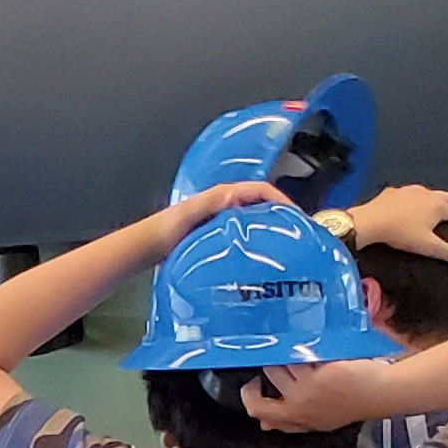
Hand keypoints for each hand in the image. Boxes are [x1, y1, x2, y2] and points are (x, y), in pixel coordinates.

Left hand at [160, 179, 291, 246]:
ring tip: (288, 245)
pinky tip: (263, 256)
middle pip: (264, 205)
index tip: (296, 217)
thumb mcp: (192, 211)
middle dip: (283, 216)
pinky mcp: (220, 236)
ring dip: (273, 229)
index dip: (282, 201)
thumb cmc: (165, 229)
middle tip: (299, 233)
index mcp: (223, 195)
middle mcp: (226, 205)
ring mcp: (224, 221)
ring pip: (257, 220)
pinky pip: (246, 235)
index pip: (262, 191)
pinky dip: (259, 241)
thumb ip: (213, 202)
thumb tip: (239, 195)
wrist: (148, 246)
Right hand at [239, 361, 399, 431]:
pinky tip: (316, 349)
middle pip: (267, 382)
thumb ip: (288, 422)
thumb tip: (263, 425)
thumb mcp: (316, 421)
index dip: (250, 397)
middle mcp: (297, 408)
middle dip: (270, 370)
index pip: (260, 412)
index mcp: (297, 420)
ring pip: (279, 367)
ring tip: (305, 353)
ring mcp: (305, 391)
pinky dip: (305, 351)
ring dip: (288, 357)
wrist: (382, 394)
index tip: (251, 385)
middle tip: (279, 359)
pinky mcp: (316, 375)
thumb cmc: (353, 404)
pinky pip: (297, 357)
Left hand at [348, 184, 447, 262]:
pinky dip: (416, 201)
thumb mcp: (428, 247)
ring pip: (430, 194)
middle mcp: (428, 194)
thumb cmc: (400, 234)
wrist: (368, 222)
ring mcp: (410, 190)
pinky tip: (410, 208)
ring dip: (437, 202)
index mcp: (440, 206)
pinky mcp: (394, 191)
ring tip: (436, 213)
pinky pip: (410, 194)